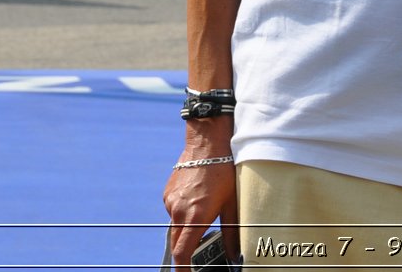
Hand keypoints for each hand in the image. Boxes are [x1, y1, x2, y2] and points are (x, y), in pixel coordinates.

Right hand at [163, 129, 237, 268]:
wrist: (207, 142)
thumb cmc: (224, 170)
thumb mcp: (232, 202)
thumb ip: (232, 231)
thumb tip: (234, 253)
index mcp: (196, 216)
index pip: (183, 252)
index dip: (183, 268)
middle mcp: (179, 211)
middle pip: (176, 243)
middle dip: (184, 253)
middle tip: (194, 258)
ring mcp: (171, 202)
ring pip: (175, 226)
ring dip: (186, 230)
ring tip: (204, 216)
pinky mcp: (167, 193)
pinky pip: (173, 211)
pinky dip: (183, 214)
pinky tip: (198, 200)